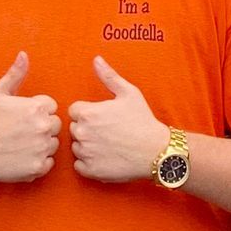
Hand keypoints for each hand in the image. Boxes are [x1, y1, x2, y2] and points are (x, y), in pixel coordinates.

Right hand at [0, 55, 59, 183]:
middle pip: (55, 126)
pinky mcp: (37, 167)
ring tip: (21, 144)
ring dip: (42, 145)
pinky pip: (49, 163)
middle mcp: (43, 127)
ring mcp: (41, 148)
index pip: (52, 107)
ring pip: (53, 144)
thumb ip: (15, 74)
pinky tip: (22, 156)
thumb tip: (24, 54)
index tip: (23, 117)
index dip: (38, 111)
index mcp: (37, 107)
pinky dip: (38, 161)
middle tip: (22, 132)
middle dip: (42, 127)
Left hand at [69, 58, 169, 183]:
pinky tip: (104, 157)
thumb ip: (108, 76)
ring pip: (76, 147)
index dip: (88, 113)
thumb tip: (96, 59)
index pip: (74, 110)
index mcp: (88, 113)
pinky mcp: (91, 171)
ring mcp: (86, 153)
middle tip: (107, 131)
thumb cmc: (143, 120)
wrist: (156, 151)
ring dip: (87, 146)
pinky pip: (79, 166)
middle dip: (86, 129)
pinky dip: (88, 164)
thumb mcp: (128, 93)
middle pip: (74, 129)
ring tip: (108, 145)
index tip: (102, 117)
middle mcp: (82, 133)